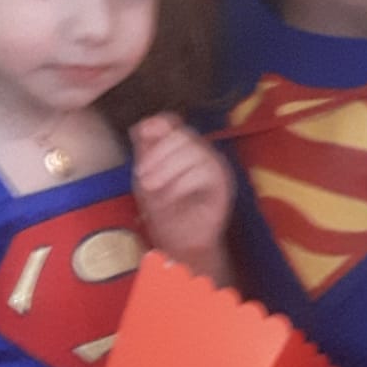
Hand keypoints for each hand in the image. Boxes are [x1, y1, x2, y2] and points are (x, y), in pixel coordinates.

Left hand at [131, 114, 233, 275]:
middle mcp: (200, 151)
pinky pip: (204, 171)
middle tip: (142, 178)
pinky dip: (181, 184)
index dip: (157, 123)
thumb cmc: (164, 210)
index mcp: (180, 146)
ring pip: (193, 150)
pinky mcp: (224, 182)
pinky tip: (171, 198)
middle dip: (157, 154)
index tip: (142, 133)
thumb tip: (142, 126)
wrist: (181, 244)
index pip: (171, 122)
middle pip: (181, 135)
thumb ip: (145, 152)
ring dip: (166, 169)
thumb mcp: (146, 178)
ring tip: (152, 189)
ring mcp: (214, 165)